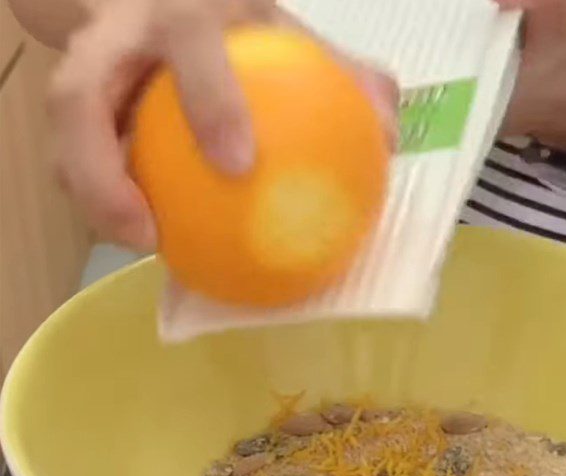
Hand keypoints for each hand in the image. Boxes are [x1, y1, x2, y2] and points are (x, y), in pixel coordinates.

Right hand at [48, 0, 397, 249]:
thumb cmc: (229, 25)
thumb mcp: (283, 31)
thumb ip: (340, 72)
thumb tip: (388, 134)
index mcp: (181, 12)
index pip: (188, 42)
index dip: (209, 101)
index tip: (240, 165)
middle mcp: (117, 40)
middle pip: (77, 99)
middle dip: (101, 171)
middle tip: (148, 236)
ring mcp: (84, 75)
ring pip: (63, 138)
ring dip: (92, 199)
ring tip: (143, 248)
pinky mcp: (73, 113)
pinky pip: (74, 163)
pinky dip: (105, 203)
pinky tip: (152, 239)